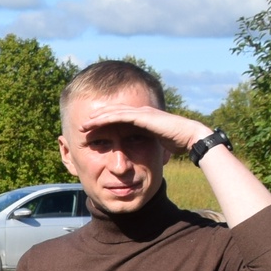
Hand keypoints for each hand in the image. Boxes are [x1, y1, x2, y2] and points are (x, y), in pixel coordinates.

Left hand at [70, 100, 211, 155]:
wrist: (189, 137)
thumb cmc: (176, 143)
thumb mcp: (155, 145)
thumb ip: (146, 146)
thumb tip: (140, 157)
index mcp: (142, 119)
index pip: (118, 119)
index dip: (104, 123)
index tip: (90, 131)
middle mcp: (140, 113)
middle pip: (112, 113)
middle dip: (96, 119)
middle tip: (81, 126)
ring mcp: (141, 113)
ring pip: (113, 113)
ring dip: (97, 118)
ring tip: (83, 124)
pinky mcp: (142, 116)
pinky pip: (120, 116)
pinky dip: (106, 118)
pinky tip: (95, 122)